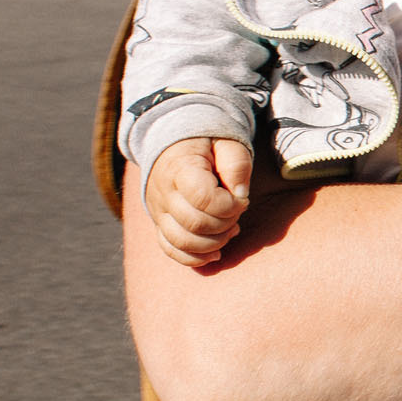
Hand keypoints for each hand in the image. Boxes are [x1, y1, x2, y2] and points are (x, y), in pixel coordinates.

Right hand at [143, 136, 254, 266]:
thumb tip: (241, 195)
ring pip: (181, 242)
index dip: (230, 205)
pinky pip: (171, 250)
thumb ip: (237, 165)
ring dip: (214, 243)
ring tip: (231, 230)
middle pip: (194, 225)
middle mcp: (163, 193)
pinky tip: (216, 252)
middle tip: (237, 211)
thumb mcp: (228, 142)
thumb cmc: (207, 144)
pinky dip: (195, 258)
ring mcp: (159, 211)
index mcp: (179, 168)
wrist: (175, 142)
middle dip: (226, 224)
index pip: (203, 199)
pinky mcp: (160, 223)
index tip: (243, 199)